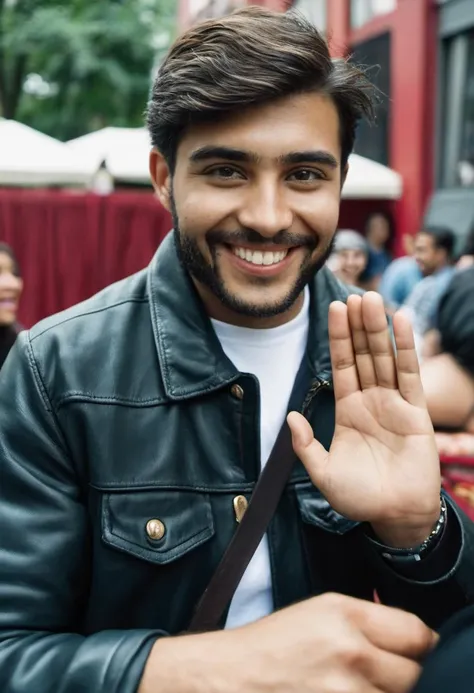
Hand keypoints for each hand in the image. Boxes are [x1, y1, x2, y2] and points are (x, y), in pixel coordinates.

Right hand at [140, 593, 435, 692]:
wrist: (230, 678)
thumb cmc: (272, 644)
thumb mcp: (320, 611)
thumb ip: (368, 621)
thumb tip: (416, 638)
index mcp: (344, 614)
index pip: (417, 633)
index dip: (420, 645)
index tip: (415, 651)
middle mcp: (349, 651)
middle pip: (414, 673)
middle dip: (402, 674)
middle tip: (377, 672)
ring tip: (352, 685)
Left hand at [288, 292, 440, 546]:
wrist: (395, 515)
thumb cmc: (359, 498)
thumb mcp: (323, 473)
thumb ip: (305, 446)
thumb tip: (290, 416)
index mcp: (348, 409)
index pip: (342, 364)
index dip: (338, 337)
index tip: (334, 308)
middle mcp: (371, 400)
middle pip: (364, 354)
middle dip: (358, 325)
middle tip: (354, 293)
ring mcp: (394, 403)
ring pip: (385, 357)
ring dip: (378, 328)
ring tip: (372, 297)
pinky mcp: (416, 411)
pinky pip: (410, 374)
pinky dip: (407, 347)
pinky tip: (401, 320)